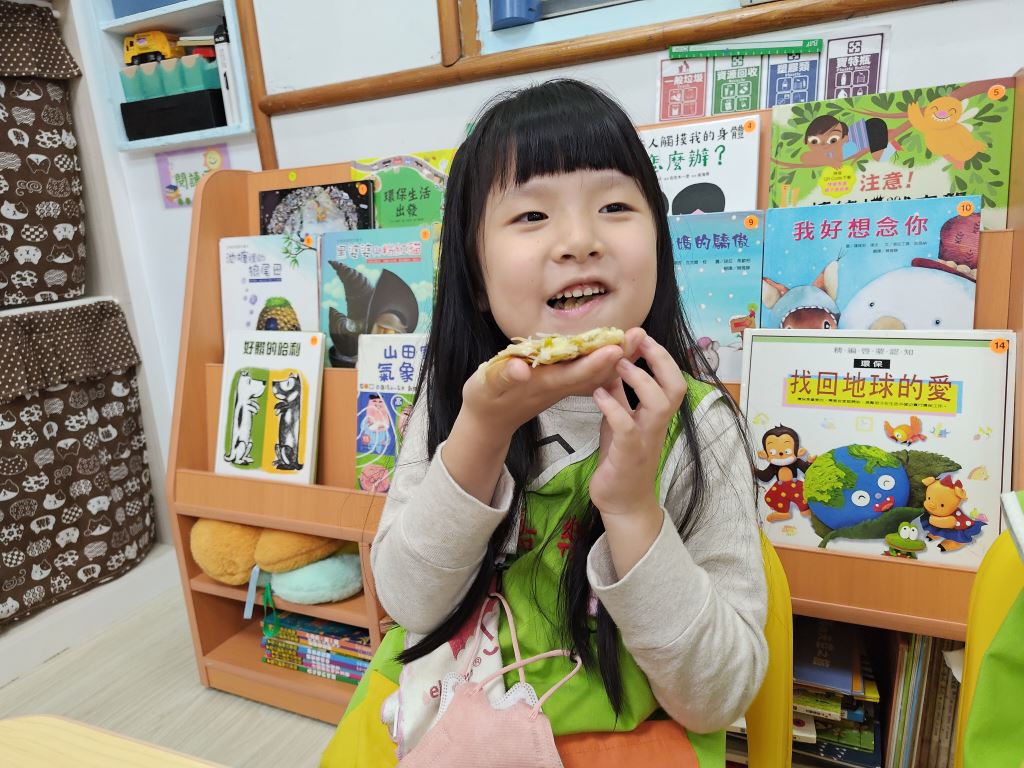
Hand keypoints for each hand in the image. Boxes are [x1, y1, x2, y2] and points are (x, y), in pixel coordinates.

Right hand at [457, 328, 645, 444]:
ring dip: (617, 357)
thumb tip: (521, 368)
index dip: (596, 362)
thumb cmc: (485, 399)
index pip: (574, 373)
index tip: (617, 347)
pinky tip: (621, 351)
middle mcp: (556, 386)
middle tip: (640, 335)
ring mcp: (560, 387)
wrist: (489, 421)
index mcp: (542, 384)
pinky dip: (606, 362)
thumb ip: (503, 377)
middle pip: (593, 373)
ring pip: (595, 373)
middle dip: (617, 356)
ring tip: (638, 338)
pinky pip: (588, 374)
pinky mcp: (559, 385)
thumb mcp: (487, 388)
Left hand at [590, 336, 687, 517]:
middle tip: (638, 340)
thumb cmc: (621, 458)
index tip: (642, 334)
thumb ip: (619, 396)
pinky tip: (598, 394)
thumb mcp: (619, 421)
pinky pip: (628, 428)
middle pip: (675, 387)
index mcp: (655, 415)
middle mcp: (656, 425)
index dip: (660, 356)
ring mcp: (646, 440)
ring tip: (619, 363)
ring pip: (659, 404)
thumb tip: (613, 364)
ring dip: (641, 379)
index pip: (670, 379)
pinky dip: (614, 408)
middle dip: (660, 360)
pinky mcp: (629, 456)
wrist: (621, 503)